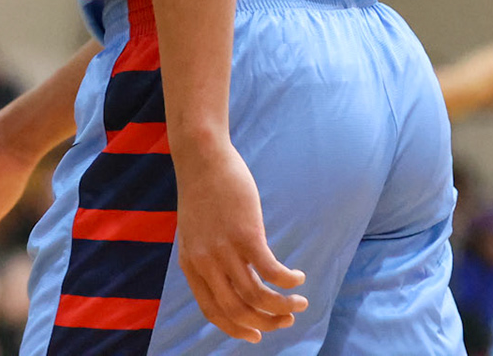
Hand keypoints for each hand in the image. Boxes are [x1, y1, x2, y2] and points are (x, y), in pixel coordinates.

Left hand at [172, 136, 307, 342]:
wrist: (201, 157)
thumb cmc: (203, 191)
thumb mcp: (197, 231)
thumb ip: (210, 256)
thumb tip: (234, 275)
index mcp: (192, 265)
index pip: (213, 312)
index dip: (236, 329)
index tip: (256, 335)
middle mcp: (206, 263)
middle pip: (238, 310)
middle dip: (266, 323)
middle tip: (287, 320)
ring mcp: (225, 250)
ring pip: (257, 296)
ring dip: (282, 305)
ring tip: (300, 302)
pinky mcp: (246, 234)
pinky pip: (271, 271)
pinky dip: (288, 281)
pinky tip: (298, 277)